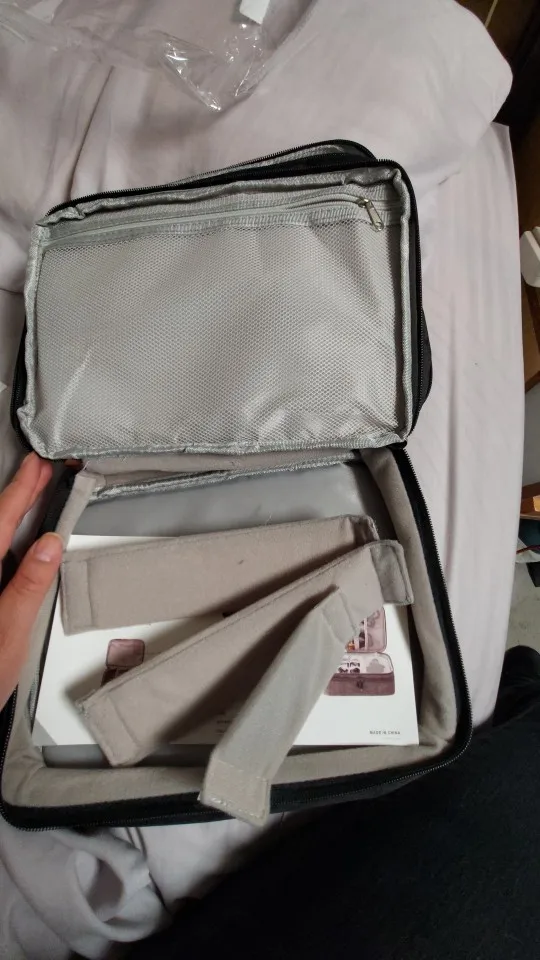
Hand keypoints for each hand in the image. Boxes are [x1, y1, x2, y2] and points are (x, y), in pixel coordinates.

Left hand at [0, 454, 62, 710]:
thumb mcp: (9, 632)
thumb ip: (28, 585)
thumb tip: (47, 543)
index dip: (21, 491)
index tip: (38, 465)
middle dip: (18, 494)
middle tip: (40, 468)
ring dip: (12, 513)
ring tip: (34, 490)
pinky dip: (8, 539)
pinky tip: (20, 537)